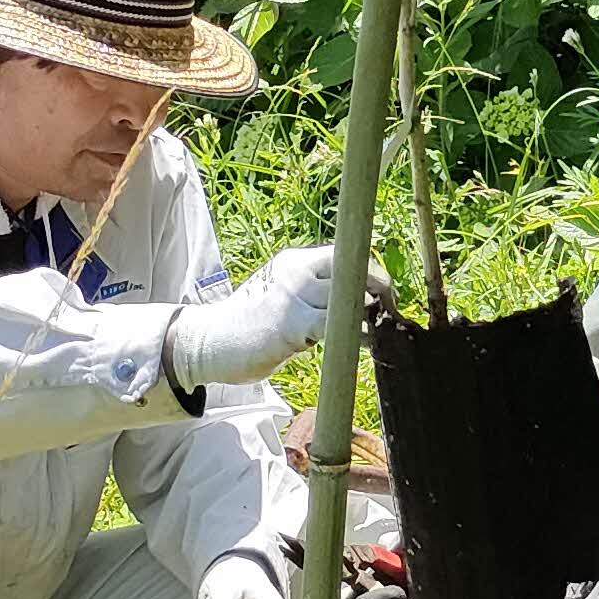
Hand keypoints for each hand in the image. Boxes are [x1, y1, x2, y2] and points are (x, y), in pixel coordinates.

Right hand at [166, 242, 387, 393]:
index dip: (371, 271)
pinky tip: (364, 345)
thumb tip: (360, 302)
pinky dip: (357, 335)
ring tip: (377, 332)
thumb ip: (314, 292)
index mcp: (294, 262)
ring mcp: (293, 295)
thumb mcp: (283, 296)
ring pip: (350, 295)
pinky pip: (337, 324)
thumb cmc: (251, 326)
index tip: (385, 292)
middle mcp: (295, 271)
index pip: (345, 253)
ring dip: (370, 315)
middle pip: (354, 268)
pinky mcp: (291, 323)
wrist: (209, 343)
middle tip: (389, 312)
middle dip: (379, 289)